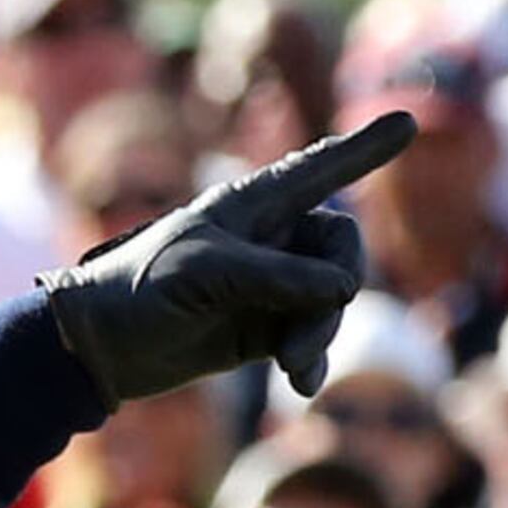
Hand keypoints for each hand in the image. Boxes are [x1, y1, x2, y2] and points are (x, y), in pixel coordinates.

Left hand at [37, 113, 409, 403]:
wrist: (100, 344)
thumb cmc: (142, 286)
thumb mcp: (207, 272)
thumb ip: (277, 276)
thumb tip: (346, 287)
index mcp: (252, 203)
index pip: (319, 169)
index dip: (363, 149)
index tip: (407, 121)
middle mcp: (270, 237)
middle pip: (341, 251)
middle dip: (336, 293)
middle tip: (306, 339)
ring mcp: (271, 284)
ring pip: (331, 301)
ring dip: (320, 335)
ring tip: (293, 368)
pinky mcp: (265, 328)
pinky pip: (311, 338)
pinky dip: (312, 359)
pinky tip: (302, 385)